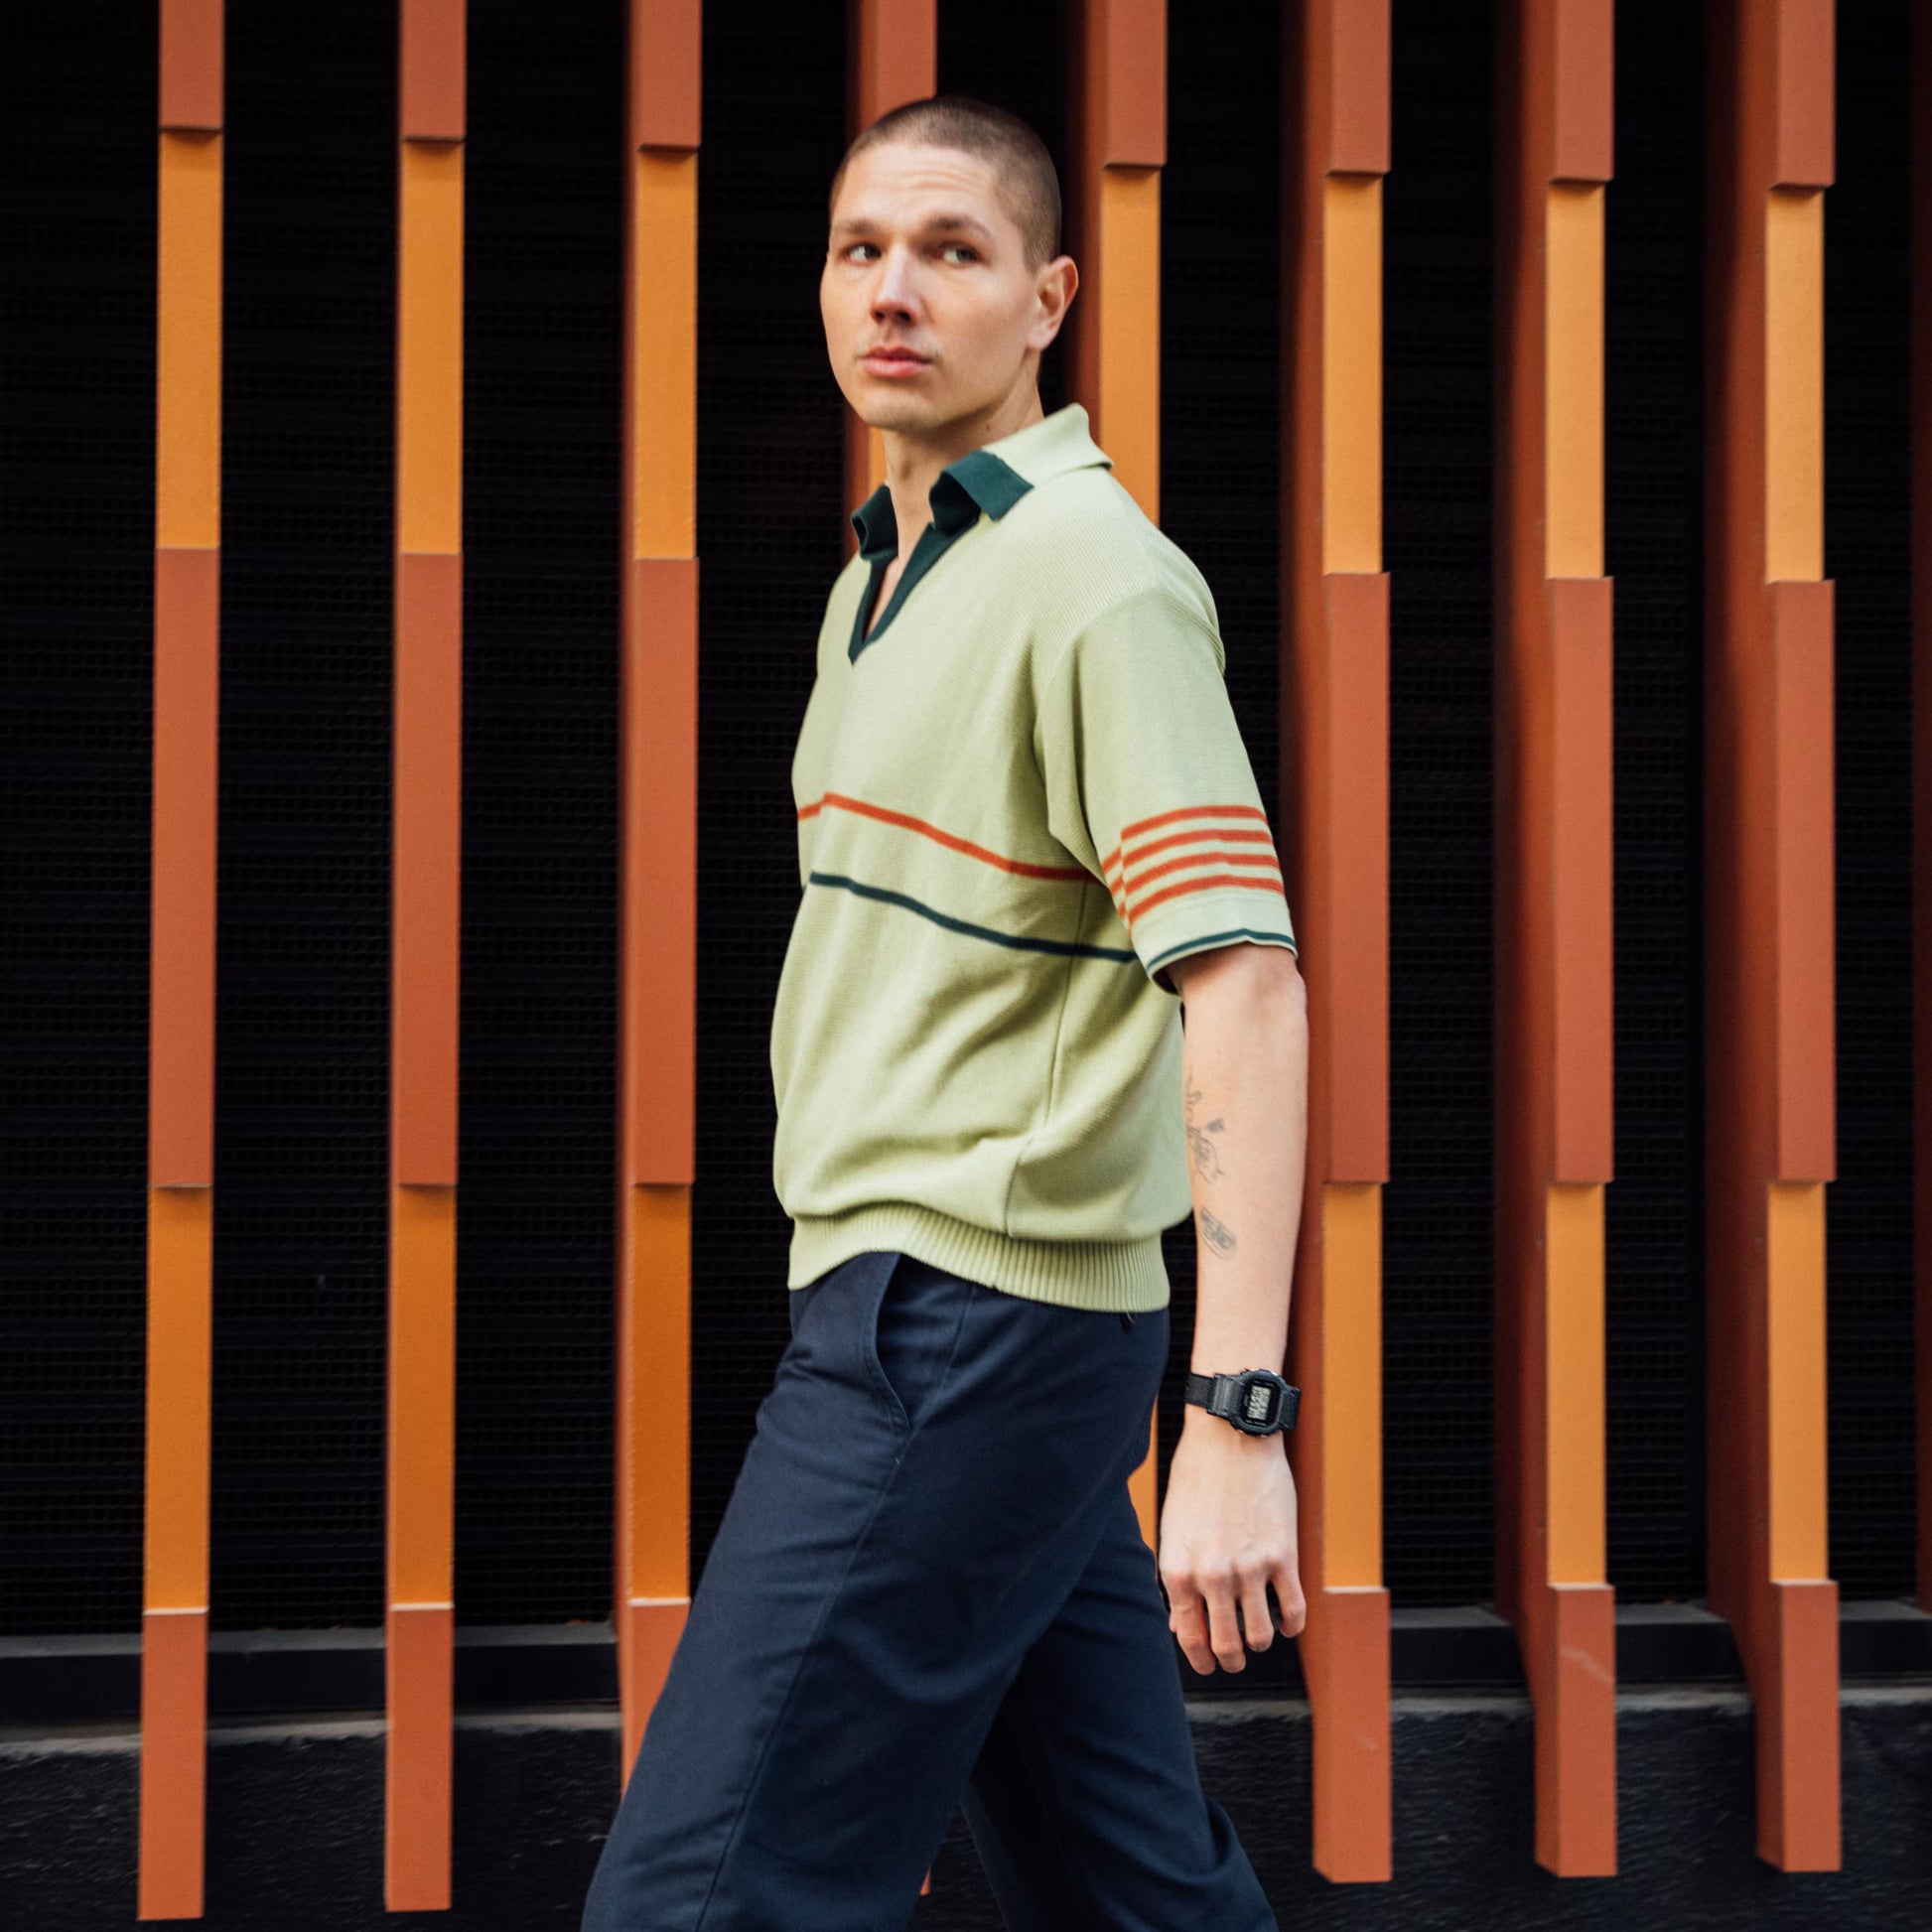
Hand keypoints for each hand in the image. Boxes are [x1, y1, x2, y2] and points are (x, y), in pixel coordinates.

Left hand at [1157, 1411, 1306, 1674]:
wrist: (1230, 1438)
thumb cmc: (1197, 1478)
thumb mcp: (1174, 1530)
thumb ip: (1177, 1579)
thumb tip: (1180, 1624)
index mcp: (1178, 1570)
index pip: (1189, 1637)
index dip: (1201, 1660)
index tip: (1210, 1665)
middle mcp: (1212, 1576)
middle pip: (1226, 1646)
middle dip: (1232, 1659)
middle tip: (1236, 1658)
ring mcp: (1249, 1568)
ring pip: (1261, 1637)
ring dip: (1262, 1643)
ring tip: (1261, 1636)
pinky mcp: (1283, 1556)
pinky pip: (1294, 1612)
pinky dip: (1292, 1625)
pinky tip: (1289, 1622)